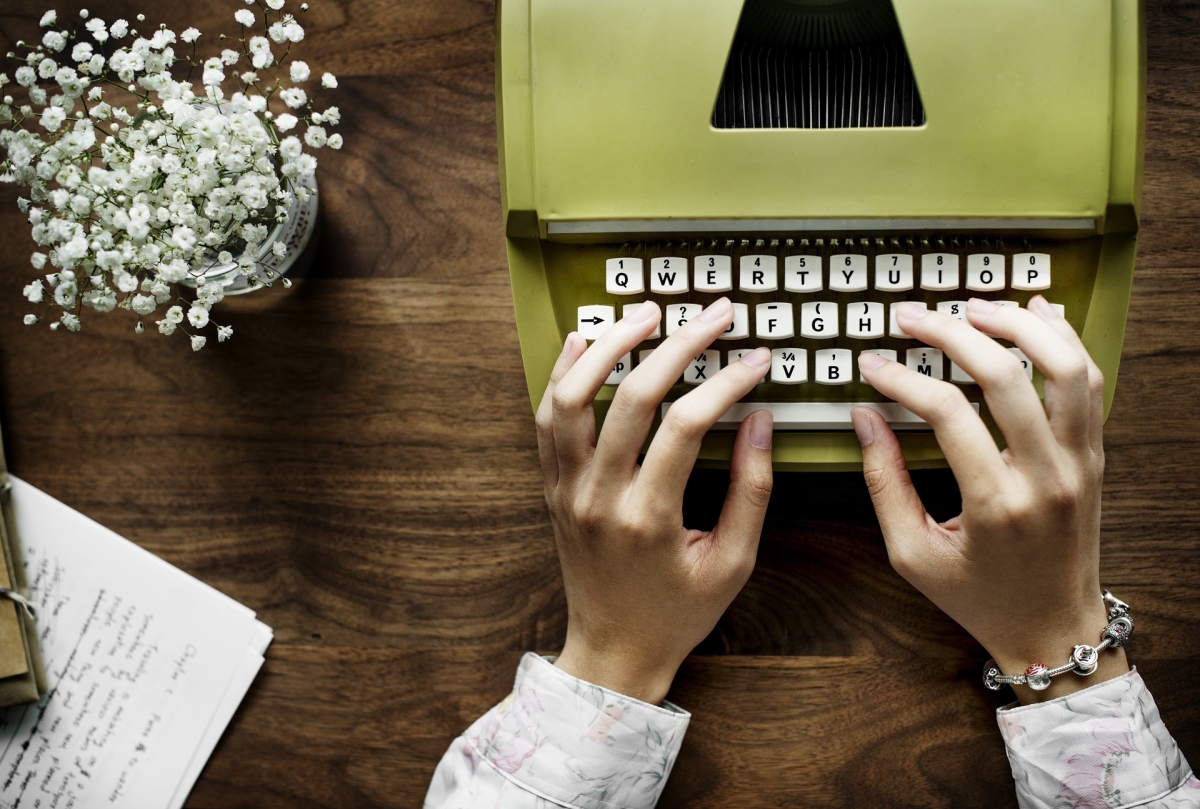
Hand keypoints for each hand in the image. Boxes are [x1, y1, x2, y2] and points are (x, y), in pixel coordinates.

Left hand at [537, 298, 773, 703]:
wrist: (613, 651)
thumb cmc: (677, 612)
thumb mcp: (733, 562)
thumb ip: (751, 489)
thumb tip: (762, 420)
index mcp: (649, 518)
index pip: (687, 424)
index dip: (726, 382)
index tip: (756, 358)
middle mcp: (599, 497)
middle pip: (632, 397)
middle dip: (679, 344)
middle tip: (714, 314)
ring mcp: (567, 490)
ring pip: (573, 397)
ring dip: (609, 346)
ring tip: (646, 313)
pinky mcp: (552, 488)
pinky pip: (546, 419)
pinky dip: (562, 375)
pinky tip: (585, 342)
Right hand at [852, 295, 1126, 702]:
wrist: (1054, 629)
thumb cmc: (980, 597)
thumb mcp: (912, 553)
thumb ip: (883, 483)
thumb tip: (864, 418)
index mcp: (995, 505)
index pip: (946, 413)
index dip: (901, 378)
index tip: (872, 364)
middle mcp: (1046, 478)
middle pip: (1006, 375)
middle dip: (952, 333)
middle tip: (913, 317)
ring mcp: (1080, 464)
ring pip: (1065, 367)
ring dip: (1018, 325)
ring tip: (973, 307)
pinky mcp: (1095, 457)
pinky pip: (1089, 383)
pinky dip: (1064, 341)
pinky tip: (1033, 314)